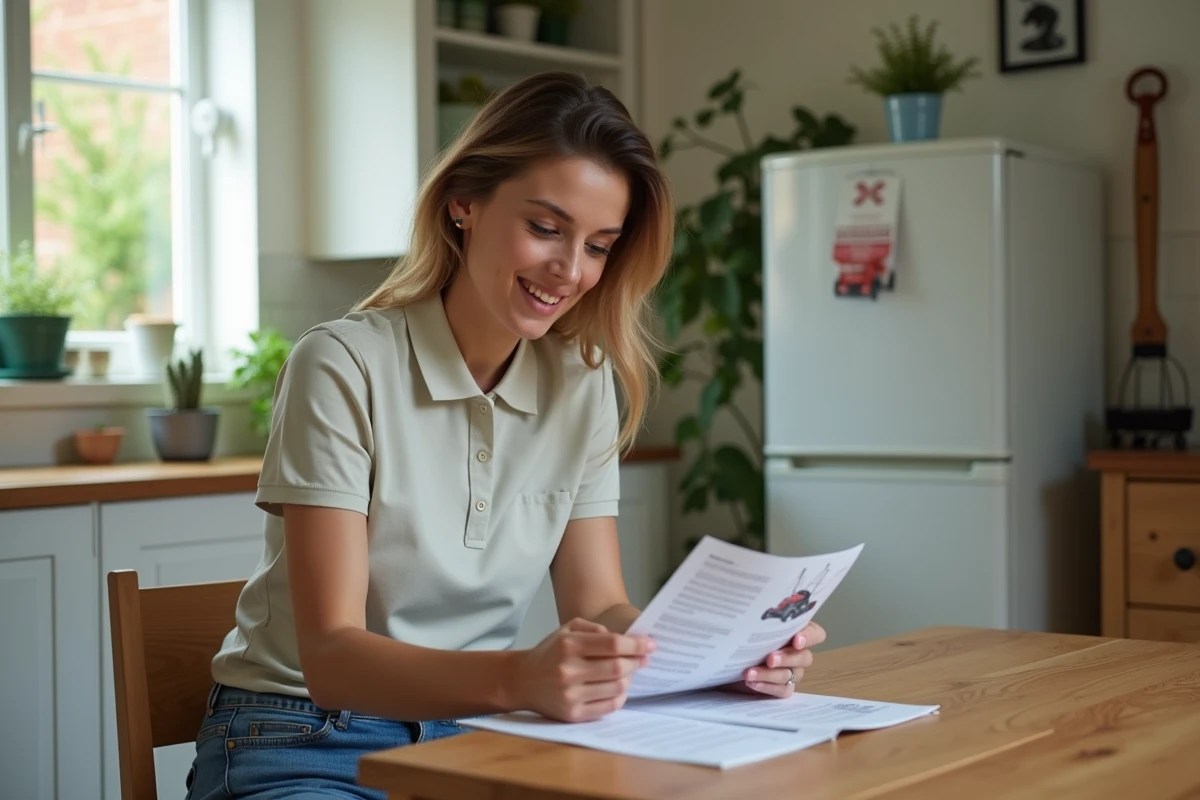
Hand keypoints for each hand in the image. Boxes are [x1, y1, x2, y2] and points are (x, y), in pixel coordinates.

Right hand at [507, 617, 655, 722]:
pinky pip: (609, 707)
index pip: (612, 644)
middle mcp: (568, 671)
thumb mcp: (567, 630)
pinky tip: (618, 687)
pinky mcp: (572, 715)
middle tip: (643, 658)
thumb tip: (626, 639)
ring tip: (629, 672)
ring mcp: (570, 695)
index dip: (636, 644)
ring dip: (629, 679)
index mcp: (568, 646)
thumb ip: (595, 629)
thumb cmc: (550, 652)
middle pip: (618, 667)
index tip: (649, 644)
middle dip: (637, 661)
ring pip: (617, 688)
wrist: (521, 681)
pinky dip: (620, 696)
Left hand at [734, 621, 825, 697]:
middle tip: (770, 658)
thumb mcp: (749, 625)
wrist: (728, 660)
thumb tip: (752, 602)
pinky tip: (752, 682)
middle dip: (787, 657)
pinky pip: (782, 690)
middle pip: (804, 657)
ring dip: (769, 674)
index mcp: (796, 632)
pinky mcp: (782, 688)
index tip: (796, 640)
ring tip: (749, 673)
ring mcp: (792, 672)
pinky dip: (767, 687)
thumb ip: (760, 619)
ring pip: (789, 675)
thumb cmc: (742, 636)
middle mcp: (798, 653)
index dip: (809, 637)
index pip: (815, 634)